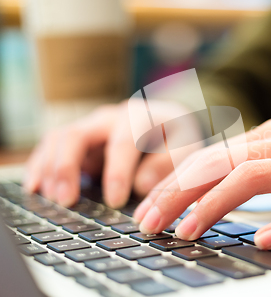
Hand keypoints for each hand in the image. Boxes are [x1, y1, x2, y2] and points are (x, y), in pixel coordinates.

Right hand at [24, 101, 201, 207]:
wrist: (167, 122)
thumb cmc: (177, 136)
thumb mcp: (185, 147)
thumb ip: (167, 163)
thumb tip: (142, 184)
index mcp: (138, 117)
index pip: (122, 143)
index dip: (117, 173)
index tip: (115, 201)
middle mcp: (108, 118)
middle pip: (77, 135)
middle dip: (68, 168)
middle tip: (67, 201)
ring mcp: (90, 127)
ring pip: (58, 140)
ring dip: (50, 170)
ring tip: (51, 199)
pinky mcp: (78, 140)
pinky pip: (51, 147)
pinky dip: (40, 166)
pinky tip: (35, 188)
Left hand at [133, 118, 270, 249]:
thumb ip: (254, 169)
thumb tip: (209, 193)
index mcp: (270, 137)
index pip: (211, 157)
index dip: (173, 182)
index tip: (146, 208)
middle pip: (220, 163)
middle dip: (177, 193)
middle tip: (147, 224)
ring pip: (253, 178)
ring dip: (214, 205)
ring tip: (186, 233)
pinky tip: (264, 240)